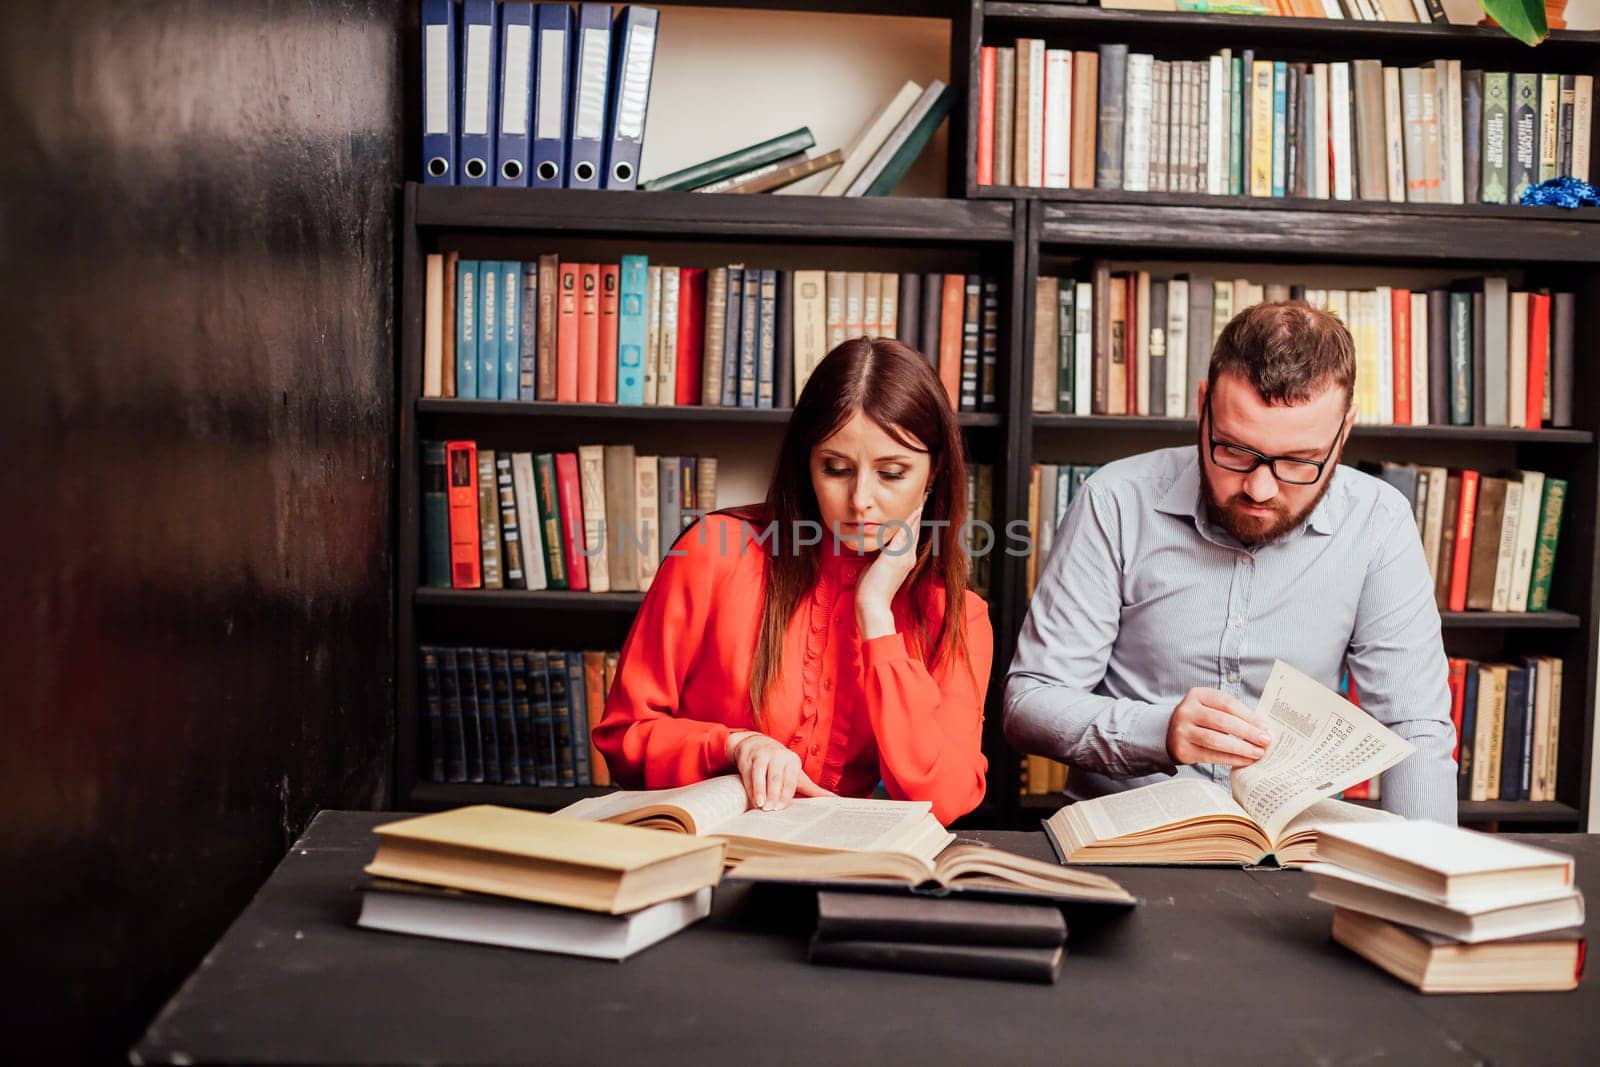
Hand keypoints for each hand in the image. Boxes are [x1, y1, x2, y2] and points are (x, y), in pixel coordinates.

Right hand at [726, 731, 835, 810]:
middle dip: (774, 794)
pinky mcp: (748, 758)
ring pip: (761, 774)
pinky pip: (749, 774)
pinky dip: (750, 786)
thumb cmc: (780, 765)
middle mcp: (778, 756)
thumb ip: (814, 790)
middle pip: (776, 777)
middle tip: (771, 809)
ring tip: (760, 805)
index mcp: (792, 761)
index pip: (790, 780)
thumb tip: (837, 801)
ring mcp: (762, 755)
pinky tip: (752, 798)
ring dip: (760, 790)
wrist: (756, 744)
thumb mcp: (796, 776)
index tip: (781, 808)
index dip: (786, 794)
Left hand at [855, 507, 922, 638]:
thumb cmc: (871, 589)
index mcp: (904, 560)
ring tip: (920, 500)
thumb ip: (881, 557)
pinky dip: (909, 522)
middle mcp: (907, 558)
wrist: (872, 604)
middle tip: (922, 498)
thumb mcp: (877, 568)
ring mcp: (903, 558)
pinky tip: (913, 511)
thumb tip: (877, 549)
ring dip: (916, 515)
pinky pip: (904, 535)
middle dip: (918, 514)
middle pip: (915, 531)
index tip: (915, 508)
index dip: (913, 522)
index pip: (910, 536)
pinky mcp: (896, 558)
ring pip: (912, 531)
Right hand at [1166, 687, 1273, 767]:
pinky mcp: (1182, 749)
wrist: (1171, 733)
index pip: (1227, 704)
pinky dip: (1230, 759)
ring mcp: (1182, 730)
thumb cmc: (1201, 720)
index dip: (1248, 715)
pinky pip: (1210, 756)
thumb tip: (1263, 727)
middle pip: (1222, 721)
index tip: (1265, 726)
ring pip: (1215, 740)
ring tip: (1258, 753)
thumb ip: (1233, 713)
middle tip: (1265, 741)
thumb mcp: (1212, 707)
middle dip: (1247, 732)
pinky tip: (1244, 761)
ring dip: (1240, 748)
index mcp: (1197, 695)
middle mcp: (1187, 711)